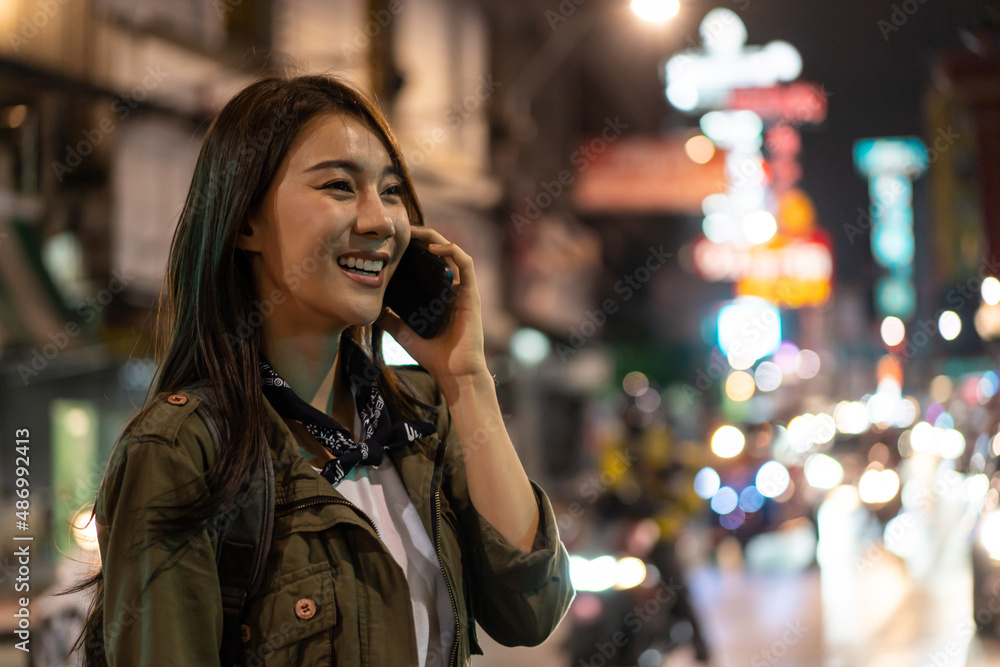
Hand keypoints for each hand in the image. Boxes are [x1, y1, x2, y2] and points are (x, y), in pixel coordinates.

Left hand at [376, 226, 490, 397]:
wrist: (454, 373)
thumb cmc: (433, 356)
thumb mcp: (402, 333)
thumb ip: (389, 318)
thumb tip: (370, 306)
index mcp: (440, 294)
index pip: (430, 263)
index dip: (416, 248)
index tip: (397, 240)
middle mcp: (453, 288)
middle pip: (441, 252)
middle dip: (424, 237)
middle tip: (404, 229)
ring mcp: (464, 289)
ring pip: (454, 252)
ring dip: (437, 238)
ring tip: (417, 232)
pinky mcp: (472, 293)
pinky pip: (466, 264)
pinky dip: (452, 251)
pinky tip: (435, 248)